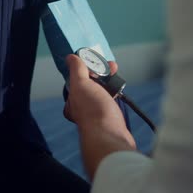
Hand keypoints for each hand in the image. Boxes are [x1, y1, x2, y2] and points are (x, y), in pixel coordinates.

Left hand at [63, 54, 135, 177]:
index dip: (86, 67)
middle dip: (102, 72)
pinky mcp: (111, 118)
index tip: (95, 60)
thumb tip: (71, 57)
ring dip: (110, 81)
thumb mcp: (81, 84)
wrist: (111, 135)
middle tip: (112, 66)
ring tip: (117, 75)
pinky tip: (120, 88)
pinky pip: (113, 100)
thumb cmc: (93, 111)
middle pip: (92, 84)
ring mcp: (98, 114)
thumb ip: (77, 70)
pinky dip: (116, 92)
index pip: (77, 80)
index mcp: (72, 102)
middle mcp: (83, 108)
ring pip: (104, 91)